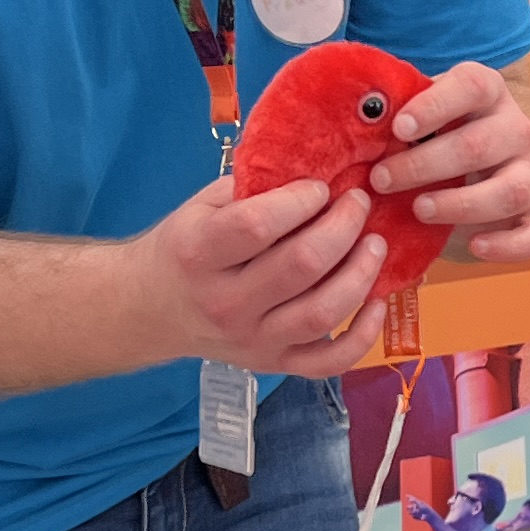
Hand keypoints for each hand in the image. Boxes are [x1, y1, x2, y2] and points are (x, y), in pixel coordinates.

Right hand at [142, 176, 392, 377]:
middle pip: (301, 266)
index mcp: (199, 253)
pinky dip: (362, 337)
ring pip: (321, 313)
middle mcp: (225, 302)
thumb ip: (252, 188)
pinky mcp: (274, 364)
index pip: (258, 225)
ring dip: (360, 274)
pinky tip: (378, 301)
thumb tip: (316, 165)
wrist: (152, 310)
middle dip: (343, 227)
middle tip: (359, 203)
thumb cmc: (186, 248)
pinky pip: (328, 362)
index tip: (320, 187)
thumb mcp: (202, 206)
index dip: (301, 200)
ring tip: (375, 244)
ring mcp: (252, 339)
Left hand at [366, 58, 529, 265]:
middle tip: (381, 179)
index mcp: (487, 92)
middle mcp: (515, 129)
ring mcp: (528, 172)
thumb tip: (349, 119)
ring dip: (462, 203)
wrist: (471, 160)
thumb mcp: (416, 114)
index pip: (472, 86)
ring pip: (511, 191)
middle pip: (480, 145)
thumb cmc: (431, 132)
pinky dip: (509, 245)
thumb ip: (392, 112)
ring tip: (419, 209)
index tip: (399, 127)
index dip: (436, 106)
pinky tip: (475, 246)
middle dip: (425, 165)